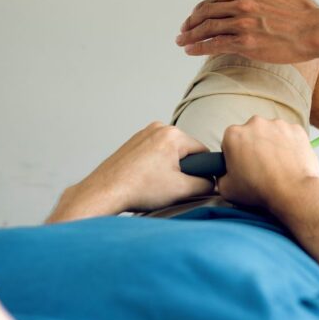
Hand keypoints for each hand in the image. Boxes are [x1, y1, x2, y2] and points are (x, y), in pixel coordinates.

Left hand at [47, 122, 211, 221]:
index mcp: (173, 134)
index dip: (203, 170)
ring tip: (155, 184)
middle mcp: (158, 127)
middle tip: (170, 186)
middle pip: (185, 150)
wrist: (105, 192)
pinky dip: (155, 165)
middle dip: (184, 168)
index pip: (202, 151)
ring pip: (170, 152)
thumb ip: (206, 184)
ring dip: (169, 167)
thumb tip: (213, 182)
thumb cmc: (139, 189)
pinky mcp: (133, 142)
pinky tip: (146, 179)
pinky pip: (155, 152)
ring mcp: (143, 133)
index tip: (192, 184)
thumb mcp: (182, 190)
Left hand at [175, 0, 318, 62]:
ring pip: (207, 28)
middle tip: (183, 30)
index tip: (196, 14)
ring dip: (190, 35)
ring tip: (181, 41)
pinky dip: (199, 47)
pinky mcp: (245, 44)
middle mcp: (242, 6)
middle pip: (207, 12)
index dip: (203, 7)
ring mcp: (242, 25)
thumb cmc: (305, 10)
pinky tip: (190, 50)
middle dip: (191, 21)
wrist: (315, 31)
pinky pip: (215, 45)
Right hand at [216, 116, 318, 209]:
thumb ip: (221, 176)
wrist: (292, 191)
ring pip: (271, 133)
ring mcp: (277, 124)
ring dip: (272, 145)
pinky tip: (289, 161)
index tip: (242, 166)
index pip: (230, 142)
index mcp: (233, 134)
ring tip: (277, 165)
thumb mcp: (226, 189)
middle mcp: (255, 123)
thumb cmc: (259, 190)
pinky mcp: (296, 129)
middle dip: (253, 147)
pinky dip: (289, 145)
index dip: (235, 156)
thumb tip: (225, 173)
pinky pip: (289, 135)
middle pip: (251, 134)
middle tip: (260, 167)